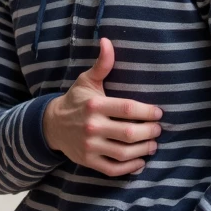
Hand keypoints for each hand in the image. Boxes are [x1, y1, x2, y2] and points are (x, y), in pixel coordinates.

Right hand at [42, 39, 161, 175]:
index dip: (147, 112)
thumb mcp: (86, 80)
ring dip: (144, 150)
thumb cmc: (76, 101)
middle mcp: (92, 127)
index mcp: (94, 105)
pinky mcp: (88, 161)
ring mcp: (89, 146)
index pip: (127, 109)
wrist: (52, 125)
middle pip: (129, 133)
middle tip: (158, 130)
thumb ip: (102, 64)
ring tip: (152, 144)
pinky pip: (113, 169)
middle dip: (149, 132)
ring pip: (124, 152)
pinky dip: (130, 168)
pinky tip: (140, 161)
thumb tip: (107, 41)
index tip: (158, 113)